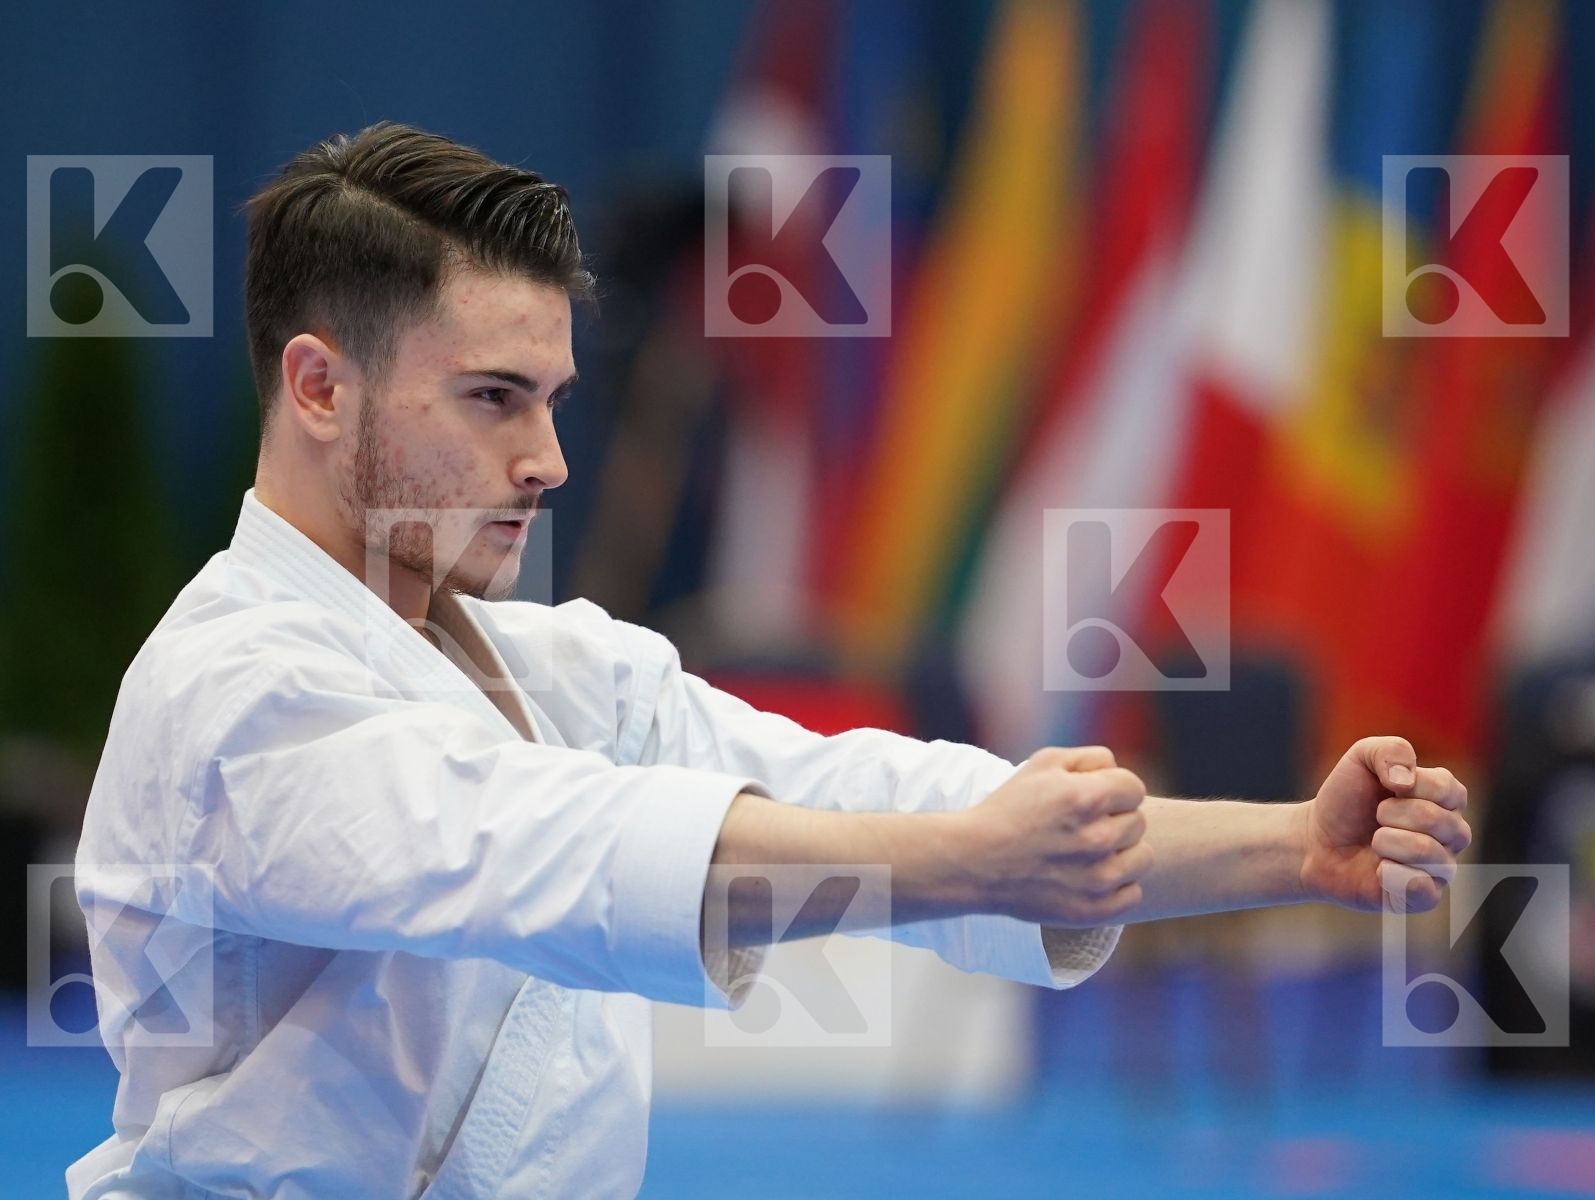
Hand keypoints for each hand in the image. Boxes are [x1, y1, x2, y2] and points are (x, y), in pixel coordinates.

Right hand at [960, 745, 1151, 926]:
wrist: (975, 862)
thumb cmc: (1008, 808)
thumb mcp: (1042, 763)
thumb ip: (1089, 758)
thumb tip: (1117, 770)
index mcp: (1088, 797)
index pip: (1135, 788)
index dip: (1114, 790)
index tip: (1093, 800)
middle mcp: (1098, 838)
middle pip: (1138, 822)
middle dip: (1115, 820)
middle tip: (1083, 827)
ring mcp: (1099, 878)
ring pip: (1142, 858)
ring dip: (1122, 853)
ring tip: (1089, 852)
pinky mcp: (1095, 909)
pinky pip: (1133, 892)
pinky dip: (1117, 886)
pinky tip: (1090, 877)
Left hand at [1298, 735, 1470, 913]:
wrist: (1315, 841)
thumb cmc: (1345, 800)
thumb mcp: (1361, 759)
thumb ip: (1389, 751)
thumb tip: (1407, 781)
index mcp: (1445, 799)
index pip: (1450, 790)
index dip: (1412, 786)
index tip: (1386, 786)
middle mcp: (1451, 834)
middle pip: (1438, 821)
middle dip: (1391, 814)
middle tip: (1375, 816)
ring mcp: (1440, 867)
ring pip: (1430, 854)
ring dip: (1387, 842)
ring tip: (1374, 842)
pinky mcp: (1422, 897)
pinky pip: (1423, 890)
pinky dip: (1393, 876)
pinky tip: (1378, 869)